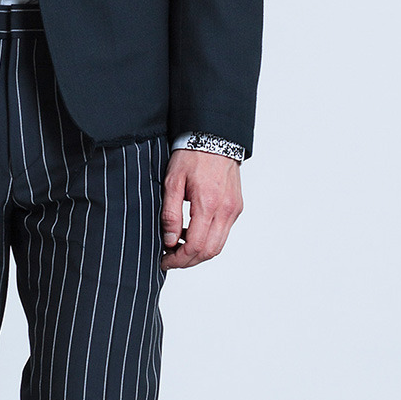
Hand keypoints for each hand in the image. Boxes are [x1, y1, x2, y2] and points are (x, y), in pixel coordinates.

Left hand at [160, 150, 242, 270]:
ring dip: (198, 253)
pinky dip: (208, 240)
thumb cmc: (191, 156)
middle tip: (170, 259)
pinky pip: (223, 233)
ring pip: (218, 246)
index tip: (164, 260)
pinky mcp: (236, 207)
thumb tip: (169, 240)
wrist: (214, 138)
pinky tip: (191, 233)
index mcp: (208, 204)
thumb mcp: (172, 182)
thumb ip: (170, 213)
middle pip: (209, 251)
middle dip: (188, 261)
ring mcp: (233, 210)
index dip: (178, 259)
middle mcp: (225, 210)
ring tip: (178, 247)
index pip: (195, 245)